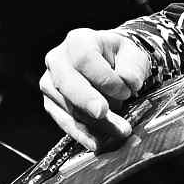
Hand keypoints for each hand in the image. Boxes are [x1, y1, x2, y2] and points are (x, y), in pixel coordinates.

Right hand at [39, 28, 150, 149]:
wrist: (111, 66)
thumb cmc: (120, 58)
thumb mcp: (133, 55)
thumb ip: (132, 67)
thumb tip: (128, 82)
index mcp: (78, 41)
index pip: (85, 59)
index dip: (104, 77)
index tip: (126, 91)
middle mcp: (58, 60)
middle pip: (67, 82)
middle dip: (87, 101)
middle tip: (105, 114)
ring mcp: (50, 82)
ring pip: (67, 105)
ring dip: (92, 122)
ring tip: (118, 132)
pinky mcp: (52, 104)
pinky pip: (64, 121)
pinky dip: (81, 133)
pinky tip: (97, 142)